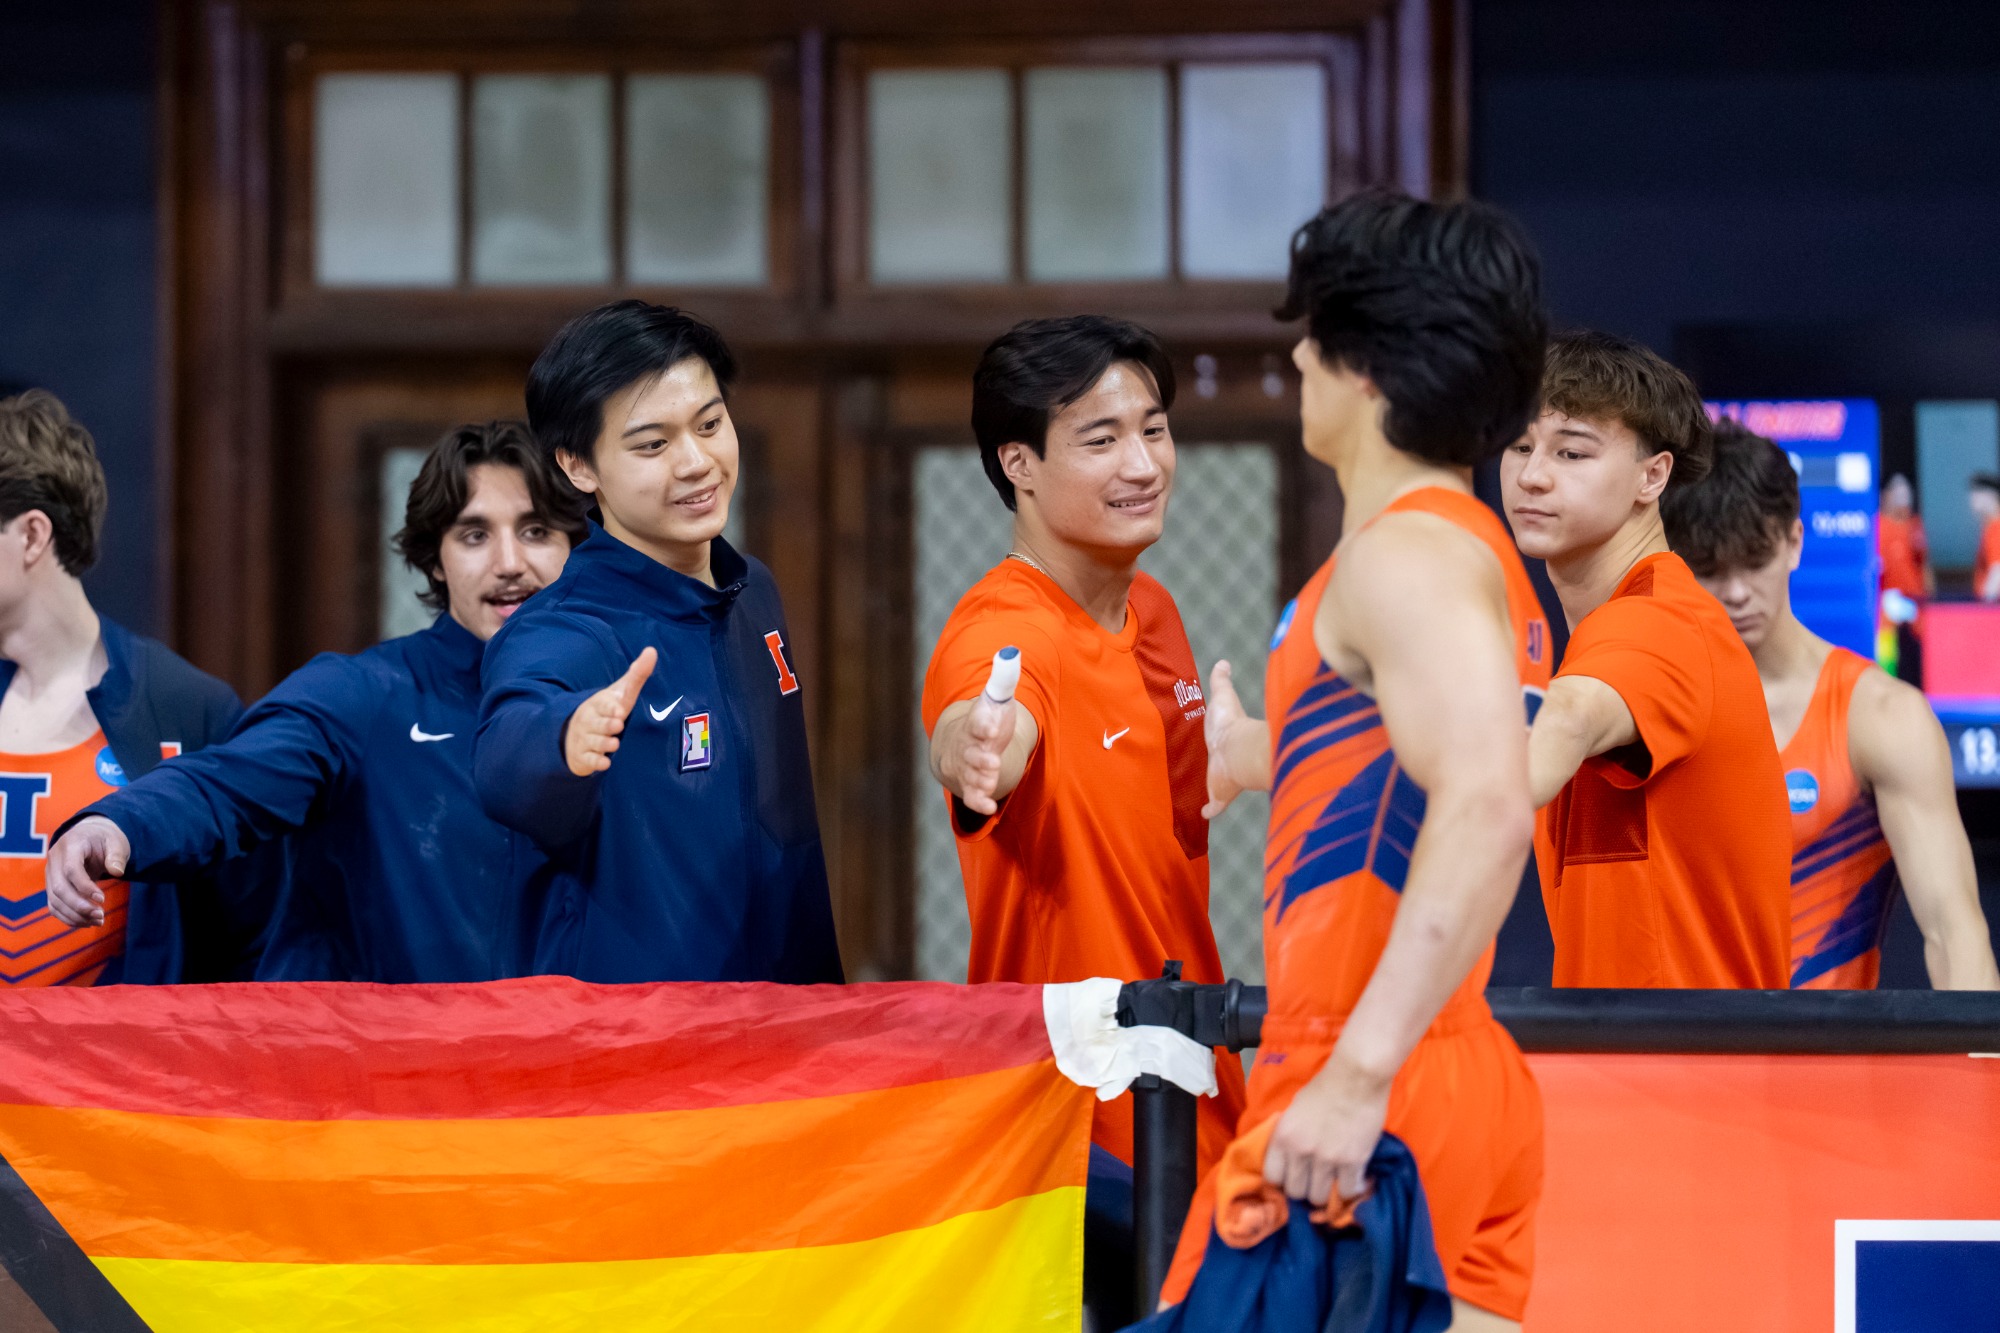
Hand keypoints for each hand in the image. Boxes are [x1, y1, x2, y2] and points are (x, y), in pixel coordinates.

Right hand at [45, 815, 129, 927]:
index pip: (71, 869)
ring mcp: (50, 874)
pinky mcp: (52, 886)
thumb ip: (117, 855)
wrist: (89, 836)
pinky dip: (68, 917)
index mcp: (70, 845)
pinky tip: (87, 922)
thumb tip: (117, 872)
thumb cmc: (104, 838)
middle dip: (79, 906)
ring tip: (98, 921)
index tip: (102, 899)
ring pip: (54, 900)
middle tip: (101, 916)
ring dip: (75, 915)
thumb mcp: (115, 841)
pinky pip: (54, 905)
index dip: (84, 887)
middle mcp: (55, 860)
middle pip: (59, 888)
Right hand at [564, 647, 656, 776]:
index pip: (603, 704)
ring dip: (603, 743)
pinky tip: (605, 763)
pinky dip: (596, 762)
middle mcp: (589, 721)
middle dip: (606, 724)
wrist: (577, 732)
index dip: (610, 707)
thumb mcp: (621, 692)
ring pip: (593, 742)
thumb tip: (652, 651)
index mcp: (598, 704)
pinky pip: (588, 760)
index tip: (620, 710)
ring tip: (614, 744)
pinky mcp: (583, 756)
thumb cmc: (608, 710)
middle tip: (618, 725)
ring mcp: (585, 739)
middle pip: (597, 723)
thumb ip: (637, 674)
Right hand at [942, 691, 1018, 816]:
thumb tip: (1011, 653)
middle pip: (971, 753)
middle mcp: (968, 746)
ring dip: (980, 780)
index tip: (992, 727)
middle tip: (993, 762)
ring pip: (970, 775)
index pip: (977, 722)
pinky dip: (979, 801)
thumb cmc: (987, 719)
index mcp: (975, 722)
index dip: (984, 724)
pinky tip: (990, 808)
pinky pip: (972, 795)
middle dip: (980, 759)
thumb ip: (1003, 680)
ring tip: (991, 783)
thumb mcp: (996, 699)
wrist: (965, 743)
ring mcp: (968, 767)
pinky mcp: (972, 784)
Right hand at [1204, 660, 1248, 818]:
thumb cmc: (1229, 723)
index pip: (1219, 741)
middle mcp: (1224, 761)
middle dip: (1210, 767)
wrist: (1237, 750)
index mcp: (1225, 739)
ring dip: (1209, 789)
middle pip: (1216, 765)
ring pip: (1214, 787)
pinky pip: (1212, 806)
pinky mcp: (1219, 796)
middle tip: (1198, 769)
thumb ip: (1222, 682)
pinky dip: (1208, 810)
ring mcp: (1221, 780)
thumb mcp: (1222, 697)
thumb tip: (1224, 662)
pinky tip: (1203, 814)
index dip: (1214, 742)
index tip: (1209, 743)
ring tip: (1193, 791)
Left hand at [1263, 1052, 1391, 1206]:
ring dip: (1326, 1193)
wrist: (1356, 1076)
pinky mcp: (1353, 1162)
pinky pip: (1347, 1192)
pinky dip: (1350, 1190)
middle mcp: (1301, 1151)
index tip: (1292, 1178)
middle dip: (1304, 1189)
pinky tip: (1354, 1181)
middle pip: (1296, 1191)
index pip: (1272, 1177)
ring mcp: (1327, 1159)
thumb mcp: (1294, 1111)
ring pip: (1319, 1197)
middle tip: (1315, 1182)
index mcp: (1283, 1137)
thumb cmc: (1324, 1087)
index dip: (1282, 1180)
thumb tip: (1290, 1159)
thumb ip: (1289, 1136)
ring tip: (1333, 1184)